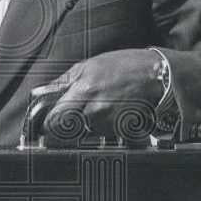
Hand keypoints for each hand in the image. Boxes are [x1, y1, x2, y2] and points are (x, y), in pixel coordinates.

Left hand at [31, 49, 164, 141]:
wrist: (160, 75)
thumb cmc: (125, 66)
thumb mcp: (90, 65)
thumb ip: (63, 82)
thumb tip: (40, 94)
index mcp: (83, 90)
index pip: (54, 119)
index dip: (48, 124)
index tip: (46, 126)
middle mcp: (95, 109)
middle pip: (67, 131)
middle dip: (65, 128)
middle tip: (72, 120)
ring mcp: (109, 122)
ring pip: (87, 132)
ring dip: (90, 125)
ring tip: (104, 108)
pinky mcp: (123, 132)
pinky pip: (106, 135)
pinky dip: (107, 128)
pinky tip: (115, 114)